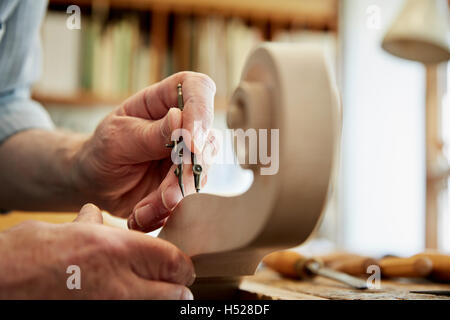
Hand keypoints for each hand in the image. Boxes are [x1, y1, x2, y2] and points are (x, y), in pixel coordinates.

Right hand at [0, 204, 194, 298]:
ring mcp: (112, 306)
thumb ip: (94, 226)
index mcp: (118, 249)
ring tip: (152, 294)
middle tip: (174, 285)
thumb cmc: (33, 253)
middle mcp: (120, 282)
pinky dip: (138, 305)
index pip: (175, 261)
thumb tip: (96, 218)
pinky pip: (134, 312)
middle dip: (177, 288)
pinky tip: (127, 299)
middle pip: (175, 293)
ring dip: (160, 302)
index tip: (181, 267)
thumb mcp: (71, 229)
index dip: (182, 265)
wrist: (2, 280)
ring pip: (158, 308)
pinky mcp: (104, 317)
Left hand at [72, 72, 218, 231]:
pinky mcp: (187, 180)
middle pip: (208, 138)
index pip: (198, 89)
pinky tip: (142, 213)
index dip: (202, 111)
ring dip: (176, 194)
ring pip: (202, 172)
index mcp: (166, 100)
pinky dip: (167, 209)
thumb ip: (150, 133)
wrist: (97, 184)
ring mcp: (189, 154)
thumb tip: (179, 119)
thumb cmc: (104, 150)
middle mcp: (185, 125)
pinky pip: (189, 196)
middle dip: (188, 169)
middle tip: (167, 192)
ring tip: (145, 208)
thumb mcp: (119, 137)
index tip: (192, 143)